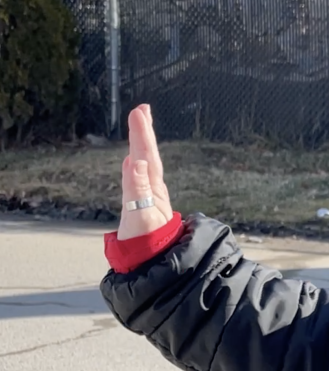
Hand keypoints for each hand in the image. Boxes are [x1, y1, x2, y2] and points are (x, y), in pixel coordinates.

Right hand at [117, 104, 174, 239]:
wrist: (152, 261)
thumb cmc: (147, 240)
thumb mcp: (141, 214)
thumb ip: (137, 188)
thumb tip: (134, 161)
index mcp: (152, 188)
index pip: (147, 155)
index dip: (142, 134)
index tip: (139, 112)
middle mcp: (153, 188)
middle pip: (148, 155)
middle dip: (144, 132)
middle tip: (142, 109)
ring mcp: (149, 195)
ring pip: (146, 164)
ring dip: (143, 144)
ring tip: (141, 124)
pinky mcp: (143, 203)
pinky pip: (141, 178)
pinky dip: (136, 166)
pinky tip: (132, 160)